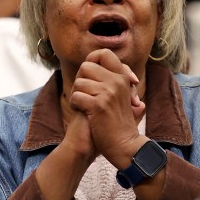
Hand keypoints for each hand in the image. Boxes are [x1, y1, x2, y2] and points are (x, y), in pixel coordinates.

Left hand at [68, 49, 145, 166]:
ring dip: (77, 95)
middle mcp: (116, 81)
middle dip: (81, 80)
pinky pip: (76, 96)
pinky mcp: (98, 105)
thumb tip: (94, 63)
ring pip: (79, 82)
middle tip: (85, 95)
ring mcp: (108, 92)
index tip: (89, 75)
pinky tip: (83, 113)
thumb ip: (113, 80)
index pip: (103, 54)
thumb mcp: (122, 96)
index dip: (91, 61)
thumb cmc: (119, 122)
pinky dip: (75, 105)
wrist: (124, 145)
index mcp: (122, 77)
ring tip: (85, 106)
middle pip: (86, 66)